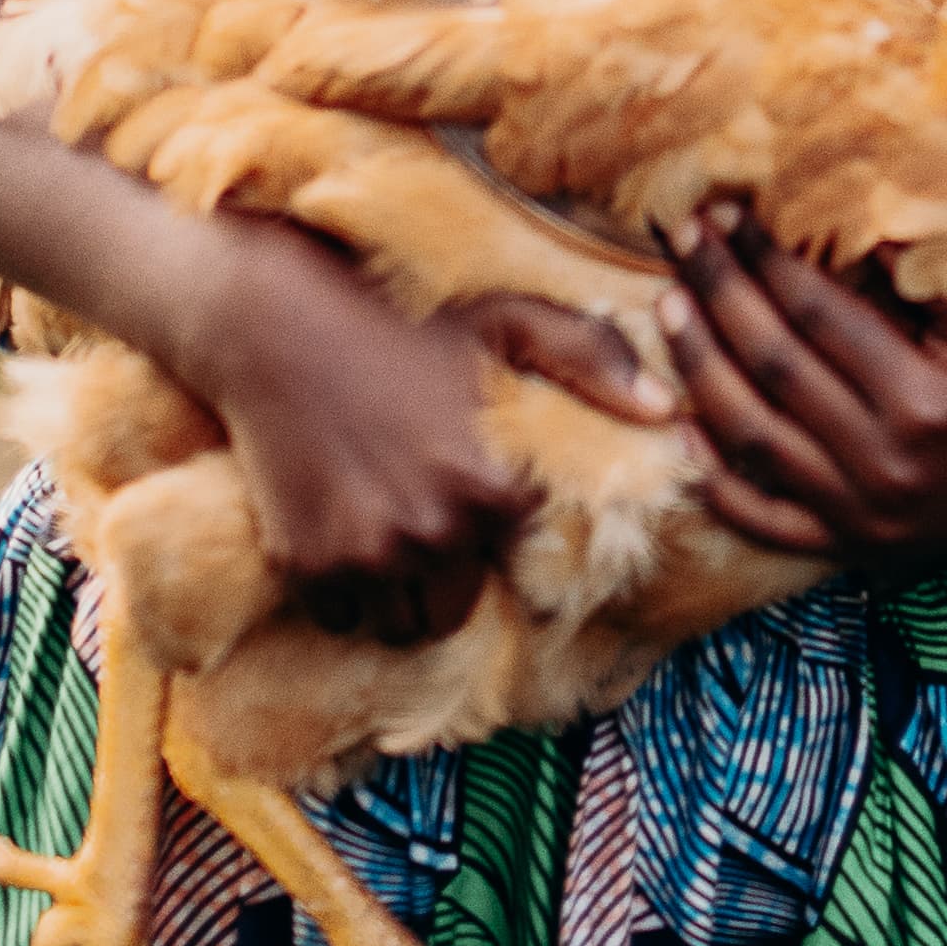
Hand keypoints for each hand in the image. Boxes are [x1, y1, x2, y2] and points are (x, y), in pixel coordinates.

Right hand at [154, 219, 651, 645]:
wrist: (275, 324)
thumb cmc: (401, 321)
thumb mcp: (506, 320)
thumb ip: (594, 358)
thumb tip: (671, 412)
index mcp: (493, 484)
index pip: (518, 546)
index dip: (493, 516)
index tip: (463, 477)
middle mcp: (434, 530)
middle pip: (457, 606)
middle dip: (447, 571)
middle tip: (420, 511)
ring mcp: (366, 555)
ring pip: (404, 625)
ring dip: (399, 594)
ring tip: (385, 530)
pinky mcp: (307, 568)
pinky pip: (342, 619)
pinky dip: (343, 592)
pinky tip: (339, 527)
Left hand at [655, 206, 946, 559]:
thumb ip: (922, 266)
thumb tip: (843, 203)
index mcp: (924, 402)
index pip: (818, 314)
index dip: (766, 257)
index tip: (729, 211)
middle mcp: (885, 466)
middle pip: (775, 367)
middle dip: (720, 293)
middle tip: (683, 239)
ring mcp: (862, 516)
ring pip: (753, 439)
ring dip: (700, 369)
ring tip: (668, 308)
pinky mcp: (850, 547)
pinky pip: (762, 520)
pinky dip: (713, 479)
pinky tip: (677, 426)